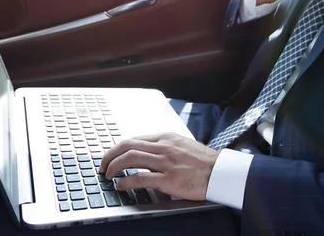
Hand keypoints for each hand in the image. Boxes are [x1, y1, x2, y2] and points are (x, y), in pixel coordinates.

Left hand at [99, 133, 218, 200]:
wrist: (220, 171)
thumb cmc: (203, 161)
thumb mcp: (182, 145)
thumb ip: (164, 147)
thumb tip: (147, 153)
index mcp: (166, 138)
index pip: (135, 139)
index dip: (119, 148)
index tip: (111, 156)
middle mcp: (164, 147)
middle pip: (128, 145)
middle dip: (110, 155)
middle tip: (103, 165)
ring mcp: (165, 162)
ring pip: (130, 158)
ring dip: (114, 166)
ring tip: (108, 175)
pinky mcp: (169, 179)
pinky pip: (140, 178)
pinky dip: (126, 180)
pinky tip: (121, 185)